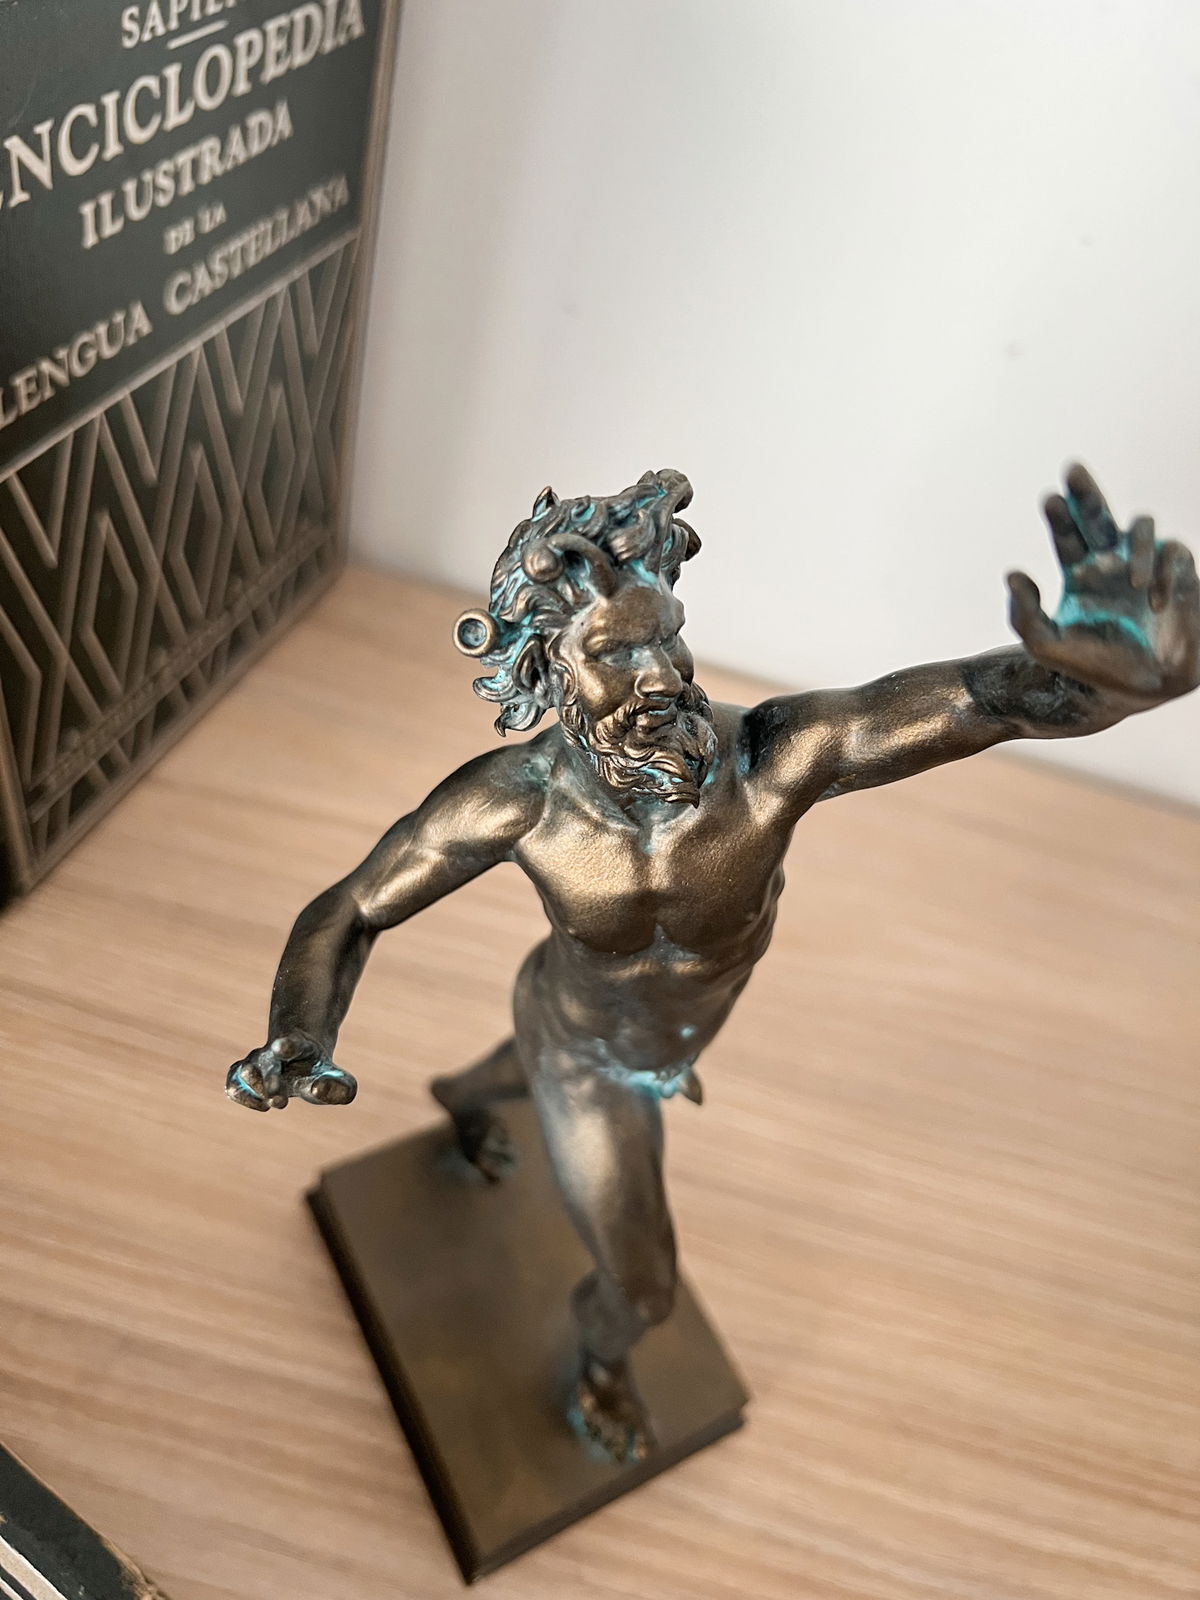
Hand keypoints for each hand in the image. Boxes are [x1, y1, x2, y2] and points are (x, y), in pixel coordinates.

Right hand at [225, 1032, 356, 1111]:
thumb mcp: (338, 1079)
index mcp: (298, 1046)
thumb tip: (318, 1089)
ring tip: (269, 1103)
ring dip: (254, 1090)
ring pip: (242, 1072)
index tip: (281, 1047)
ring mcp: (255, 1062)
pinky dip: (242, 1097)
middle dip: (270, 1083)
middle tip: (279, 1101)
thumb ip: (341, 1089)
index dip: (286, 1045)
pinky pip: (233, 1085)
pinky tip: (263, 1105)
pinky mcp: (241, 1076)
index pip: (290, 1043)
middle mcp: (272, 1053)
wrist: (299, 1056)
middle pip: (266, 1065)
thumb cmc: (318, 1073)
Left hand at [1006, 463, 1199, 702]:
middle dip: (1086, 490)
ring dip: (1138, 546)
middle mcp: (1112, 561)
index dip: (1059, 514)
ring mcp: (1146, 563)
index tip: (1050, 499)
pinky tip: (1154, 602)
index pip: (1067, 533)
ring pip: (1142, 525)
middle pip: (1098, 512)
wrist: (1140, 686)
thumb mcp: (1046, 646)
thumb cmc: (1093, 666)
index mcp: (1080, 572)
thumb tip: (1013, 574)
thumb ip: (1023, 615)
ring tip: (1134, 584)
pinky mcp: (1179, 573)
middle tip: (1072, 469)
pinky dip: (1165, 574)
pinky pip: (1175, 553)